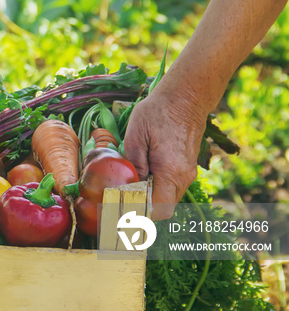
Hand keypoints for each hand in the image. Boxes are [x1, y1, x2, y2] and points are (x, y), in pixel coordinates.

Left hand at [123, 90, 207, 219]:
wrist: (186, 97)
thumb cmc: (158, 113)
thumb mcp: (136, 136)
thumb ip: (133, 164)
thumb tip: (129, 186)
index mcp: (170, 172)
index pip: (159, 209)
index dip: (141, 213)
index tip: (123, 209)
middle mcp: (183, 176)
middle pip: (164, 207)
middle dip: (143, 207)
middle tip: (123, 200)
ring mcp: (188, 172)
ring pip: (169, 197)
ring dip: (151, 196)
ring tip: (131, 186)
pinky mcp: (186, 165)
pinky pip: (172, 185)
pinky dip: (158, 186)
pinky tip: (143, 174)